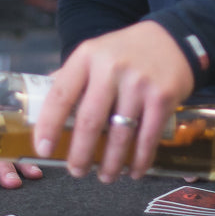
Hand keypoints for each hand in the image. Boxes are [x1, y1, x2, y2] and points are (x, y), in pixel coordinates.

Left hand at [33, 20, 194, 181]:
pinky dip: (139, 160)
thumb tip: (42, 108)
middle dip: (80, 154)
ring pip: (119, 135)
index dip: (49, 125)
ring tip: (105, 176)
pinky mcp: (163, 97)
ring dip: (111, 163)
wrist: (172, 39)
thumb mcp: (94, 53)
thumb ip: (71, 78)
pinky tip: (133, 171)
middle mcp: (111, 68)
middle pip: (89, 121)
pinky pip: (147, 137)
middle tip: (76, 171)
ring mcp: (139, 83)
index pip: (61, 95)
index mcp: (87, 57)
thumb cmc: (125, 51)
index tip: (43, 149)